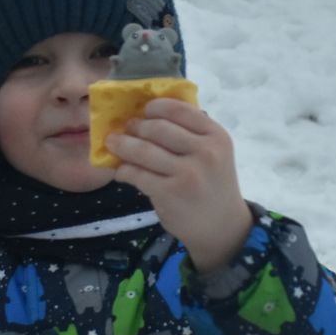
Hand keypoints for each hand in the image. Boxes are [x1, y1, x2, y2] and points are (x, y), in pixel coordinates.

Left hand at [108, 99, 252, 273]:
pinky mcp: (170, 193)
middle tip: (126, 128)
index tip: (145, 110)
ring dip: (122, 145)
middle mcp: (205, 152)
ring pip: (144, 150)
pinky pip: (138, 174)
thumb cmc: (212, 186)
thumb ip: (192, 134)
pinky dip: (124, 170)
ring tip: (113, 143)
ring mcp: (187, 174)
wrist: (222, 227)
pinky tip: (122, 171)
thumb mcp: (214, 154)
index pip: (181, 110)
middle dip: (137, 126)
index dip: (157, 106)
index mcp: (216, 137)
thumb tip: (150, 113)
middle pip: (158, 127)